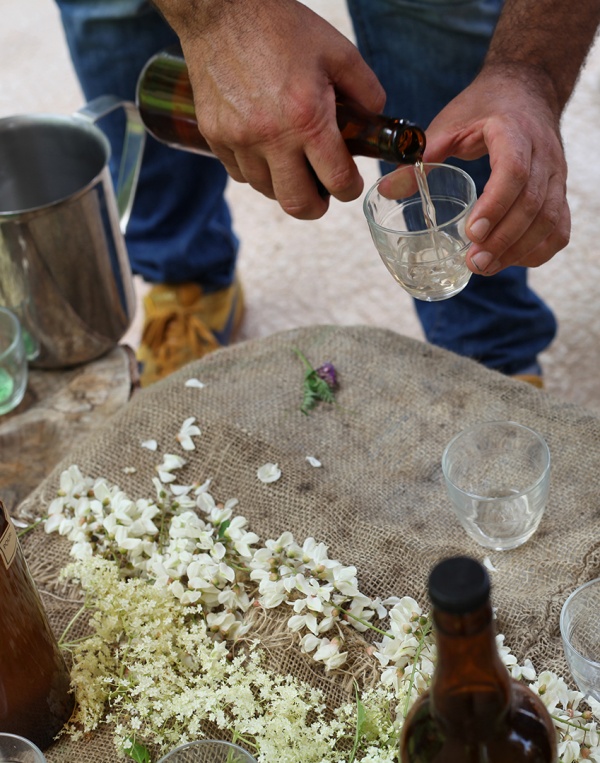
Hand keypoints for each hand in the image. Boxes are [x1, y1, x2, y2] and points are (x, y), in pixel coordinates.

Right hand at [168, 0, 384, 218]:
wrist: (221, 10)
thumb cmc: (281, 28)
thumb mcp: (338, 52)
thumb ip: (366, 91)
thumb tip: (375, 121)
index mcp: (307, 119)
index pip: (337, 181)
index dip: (349, 189)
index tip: (349, 184)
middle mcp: (271, 138)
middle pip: (298, 205)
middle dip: (316, 206)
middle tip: (322, 194)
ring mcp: (238, 141)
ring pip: (267, 191)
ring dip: (285, 186)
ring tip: (292, 165)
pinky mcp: (214, 137)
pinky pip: (239, 174)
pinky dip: (256, 171)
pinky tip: (265, 151)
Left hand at [378, 64, 569, 273]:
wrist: (527, 88)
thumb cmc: (486, 106)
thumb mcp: (450, 123)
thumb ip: (422, 156)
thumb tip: (385, 189)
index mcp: (514, 132)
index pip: (514, 172)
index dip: (494, 205)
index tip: (470, 232)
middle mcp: (544, 154)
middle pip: (532, 204)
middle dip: (503, 239)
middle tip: (473, 262)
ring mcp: (557, 174)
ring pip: (549, 220)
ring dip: (519, 250)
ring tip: (485, 267)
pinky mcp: (560, 190)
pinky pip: (559, 227)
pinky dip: (538, 250)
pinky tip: (511, 260)